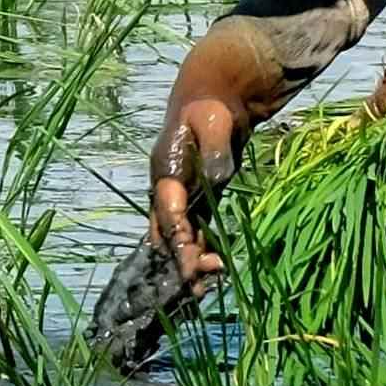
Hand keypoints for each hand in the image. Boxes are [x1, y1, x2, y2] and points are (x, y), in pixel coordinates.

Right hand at [146, 14, 301, 287]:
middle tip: (197, 286)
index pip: (169, 212)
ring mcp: (179, 193)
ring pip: (178, 234)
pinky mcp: (196, 195)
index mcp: (166, 171)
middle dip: (178, 258)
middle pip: (167, 231)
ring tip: (204, 288)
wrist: (212, 97)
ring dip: (189, 258)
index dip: (178, 238)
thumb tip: (219, 178)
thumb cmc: (211, 107)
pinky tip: (211, 268)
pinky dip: (198, 247)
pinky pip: (193, 227)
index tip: (190, 263)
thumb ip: (218, 150)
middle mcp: (166, 187)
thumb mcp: (215, 122)